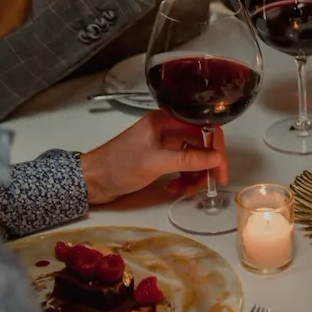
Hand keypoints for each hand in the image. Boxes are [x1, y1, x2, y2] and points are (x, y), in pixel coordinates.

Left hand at [80, 111, 226, 205]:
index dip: (216, 147)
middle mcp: (168, 129)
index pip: (203, 128)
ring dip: (195, 175)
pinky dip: (184, 178)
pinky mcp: (162, 158)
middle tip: (210, 184)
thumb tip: (217, 159)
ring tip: (186, 190)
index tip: (220, 169)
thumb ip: (188, 160)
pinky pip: (183, 166)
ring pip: (194, 157)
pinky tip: (175, 188)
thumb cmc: (118, 166)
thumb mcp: (155, 163)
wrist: (92, 181)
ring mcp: (165, 144)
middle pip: (201, 144)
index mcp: (166, 120)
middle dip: (207, 165)